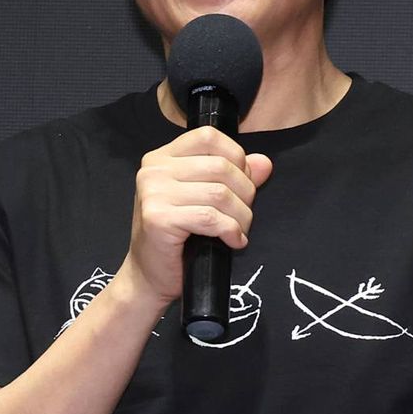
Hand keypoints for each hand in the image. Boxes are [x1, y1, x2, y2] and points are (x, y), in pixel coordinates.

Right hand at [119, 126, 272, 305]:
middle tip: (243, 215)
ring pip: (219, 193)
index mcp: (162, 157)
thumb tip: (264, 163)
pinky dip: (231, 230)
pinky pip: (210, 218)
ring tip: (239, 230)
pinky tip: (233, 241)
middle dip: (245, 192)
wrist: (148, 276)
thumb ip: (234, 175)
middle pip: (220, 166)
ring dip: (241, 216)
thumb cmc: (178, 237)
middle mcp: (153, 170)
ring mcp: (152, 193)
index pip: (208, 137)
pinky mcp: (158, 218)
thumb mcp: (205, 198)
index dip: (236, 156)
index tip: (242, 182)